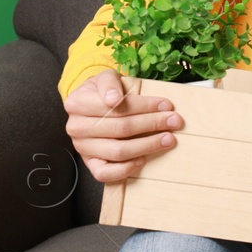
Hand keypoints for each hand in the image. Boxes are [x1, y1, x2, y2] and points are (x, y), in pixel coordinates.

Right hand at [63, 69, 182, 182]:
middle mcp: (76, 127)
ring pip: (118, 151)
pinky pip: (105, 173)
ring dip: (147, 145)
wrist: (90, 105)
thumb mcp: (105, 78)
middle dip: (153, 124)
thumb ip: (110, 83)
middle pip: (121, 128)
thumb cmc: (104, 92)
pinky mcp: (89, 163)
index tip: (167, 104)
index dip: (145, 106)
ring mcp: (82, 147)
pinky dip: (126, 169)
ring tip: (168, 139)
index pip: (116, 107)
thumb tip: (113, 99)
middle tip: (174, 121)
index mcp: (77, 103)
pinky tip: (142, 159)